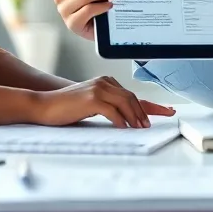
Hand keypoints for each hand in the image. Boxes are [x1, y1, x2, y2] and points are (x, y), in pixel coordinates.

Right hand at [32, 76, 174, 127]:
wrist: (44, 105)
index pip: (133, 94)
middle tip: (150, 126)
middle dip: (144, 113)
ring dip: (135, 117)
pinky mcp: (91, 99)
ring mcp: (98, 89)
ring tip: (140, 129)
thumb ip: (107, 107)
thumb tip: (126, 120)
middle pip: (132, 98)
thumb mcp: (90, 105)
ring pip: (125, 103)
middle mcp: (104, 82)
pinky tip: (125, 128)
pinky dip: (121, 120)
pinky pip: (112, 111)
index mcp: (106, 83)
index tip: (168, 110)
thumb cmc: (65, 108)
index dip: (152, 104)